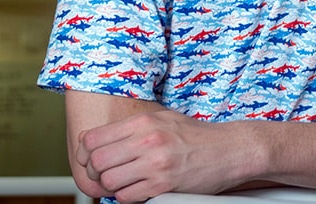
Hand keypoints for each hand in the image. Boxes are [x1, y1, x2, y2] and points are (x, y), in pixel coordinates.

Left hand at [75, 109, 256, 202]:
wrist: (230, 150)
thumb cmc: (197, 136)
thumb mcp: (163, 120)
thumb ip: (133, 129)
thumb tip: (101, 140)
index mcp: (143, 122)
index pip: (93, 138)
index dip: (84, 153)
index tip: (89, 160)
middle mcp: (147, 140)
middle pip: (97, 161)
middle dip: (95, 172)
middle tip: (105, 174)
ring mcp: (155, 163)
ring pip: (109, 181)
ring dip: (111, 186)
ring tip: (123, 183)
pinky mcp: (164, 184)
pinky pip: (127, 197)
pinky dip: (126, 197)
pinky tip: (136, 190)